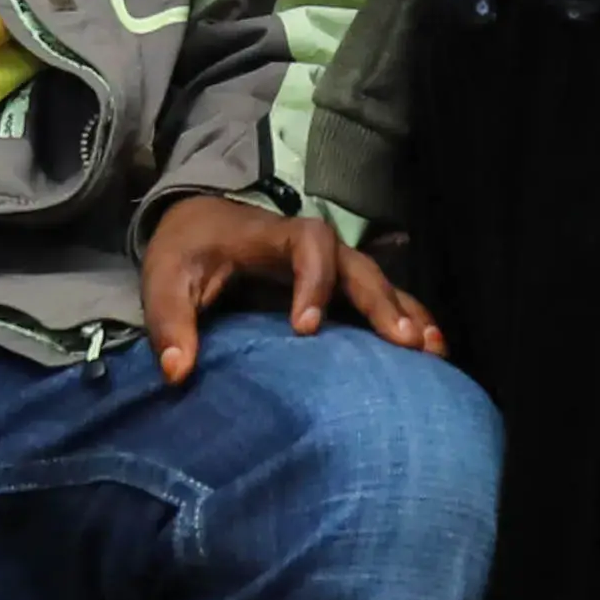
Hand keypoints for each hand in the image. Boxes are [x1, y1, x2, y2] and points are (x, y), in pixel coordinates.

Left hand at [137, 193, 442, 383]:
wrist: (200, 226)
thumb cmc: (186, 253)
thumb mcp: (164, 280)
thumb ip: (170, 321)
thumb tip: (178, 373)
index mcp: (273, 237)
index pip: (309, 245)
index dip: (314, 282)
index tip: (306, 328)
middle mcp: (313, 249)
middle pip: (359, 267)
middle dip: (382, 302)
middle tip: (403, 342)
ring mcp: (331, 268)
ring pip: (379, 283)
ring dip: (407, 312)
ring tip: (432, 351)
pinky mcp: (338, 289)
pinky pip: (382, 299)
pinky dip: (409, 318)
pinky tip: (434, 351)